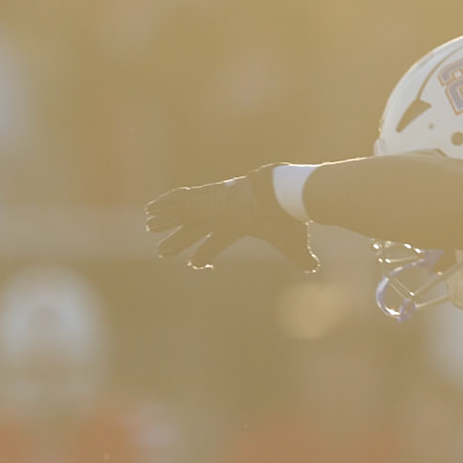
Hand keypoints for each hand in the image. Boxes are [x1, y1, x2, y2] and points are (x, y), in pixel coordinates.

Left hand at [144, 166, 317, 269]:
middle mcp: (223, 214)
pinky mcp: (207, 198)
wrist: (281, 195)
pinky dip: (166, 204)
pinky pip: (180, 201)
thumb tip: (314, 267)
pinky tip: (151, 209)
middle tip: (161, 251)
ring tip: (148, 227)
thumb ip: (300, 256)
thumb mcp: (292, 242)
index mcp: (239, 224)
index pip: (218, 241)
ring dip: (166, 222)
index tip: (194, 264)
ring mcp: (213, 206)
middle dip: (178, 240)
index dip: (205, 252)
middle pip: (194, 229)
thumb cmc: (286, 219)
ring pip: (184, 216)